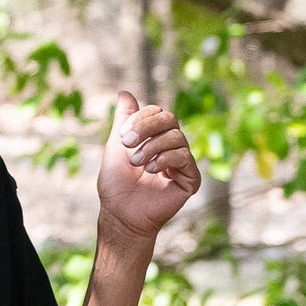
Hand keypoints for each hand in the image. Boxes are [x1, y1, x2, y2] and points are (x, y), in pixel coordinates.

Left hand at [96, 90, 200, 242]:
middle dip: (146, 127)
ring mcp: (181, 163)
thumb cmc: (115, 184)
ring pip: (177, 137)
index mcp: (154, 137)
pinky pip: (185, 157)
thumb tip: (125, 92)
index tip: (122, 137)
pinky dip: (165, 159)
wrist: (120, 214)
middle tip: (127, 143)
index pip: (157, 112)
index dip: (140, 118)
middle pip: (170, 118)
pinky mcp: (190, 179)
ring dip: (152, 147)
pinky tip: (151, 170)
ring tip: (137, 163)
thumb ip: (123, 119)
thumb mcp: (116, 146)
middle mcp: (171, 147)